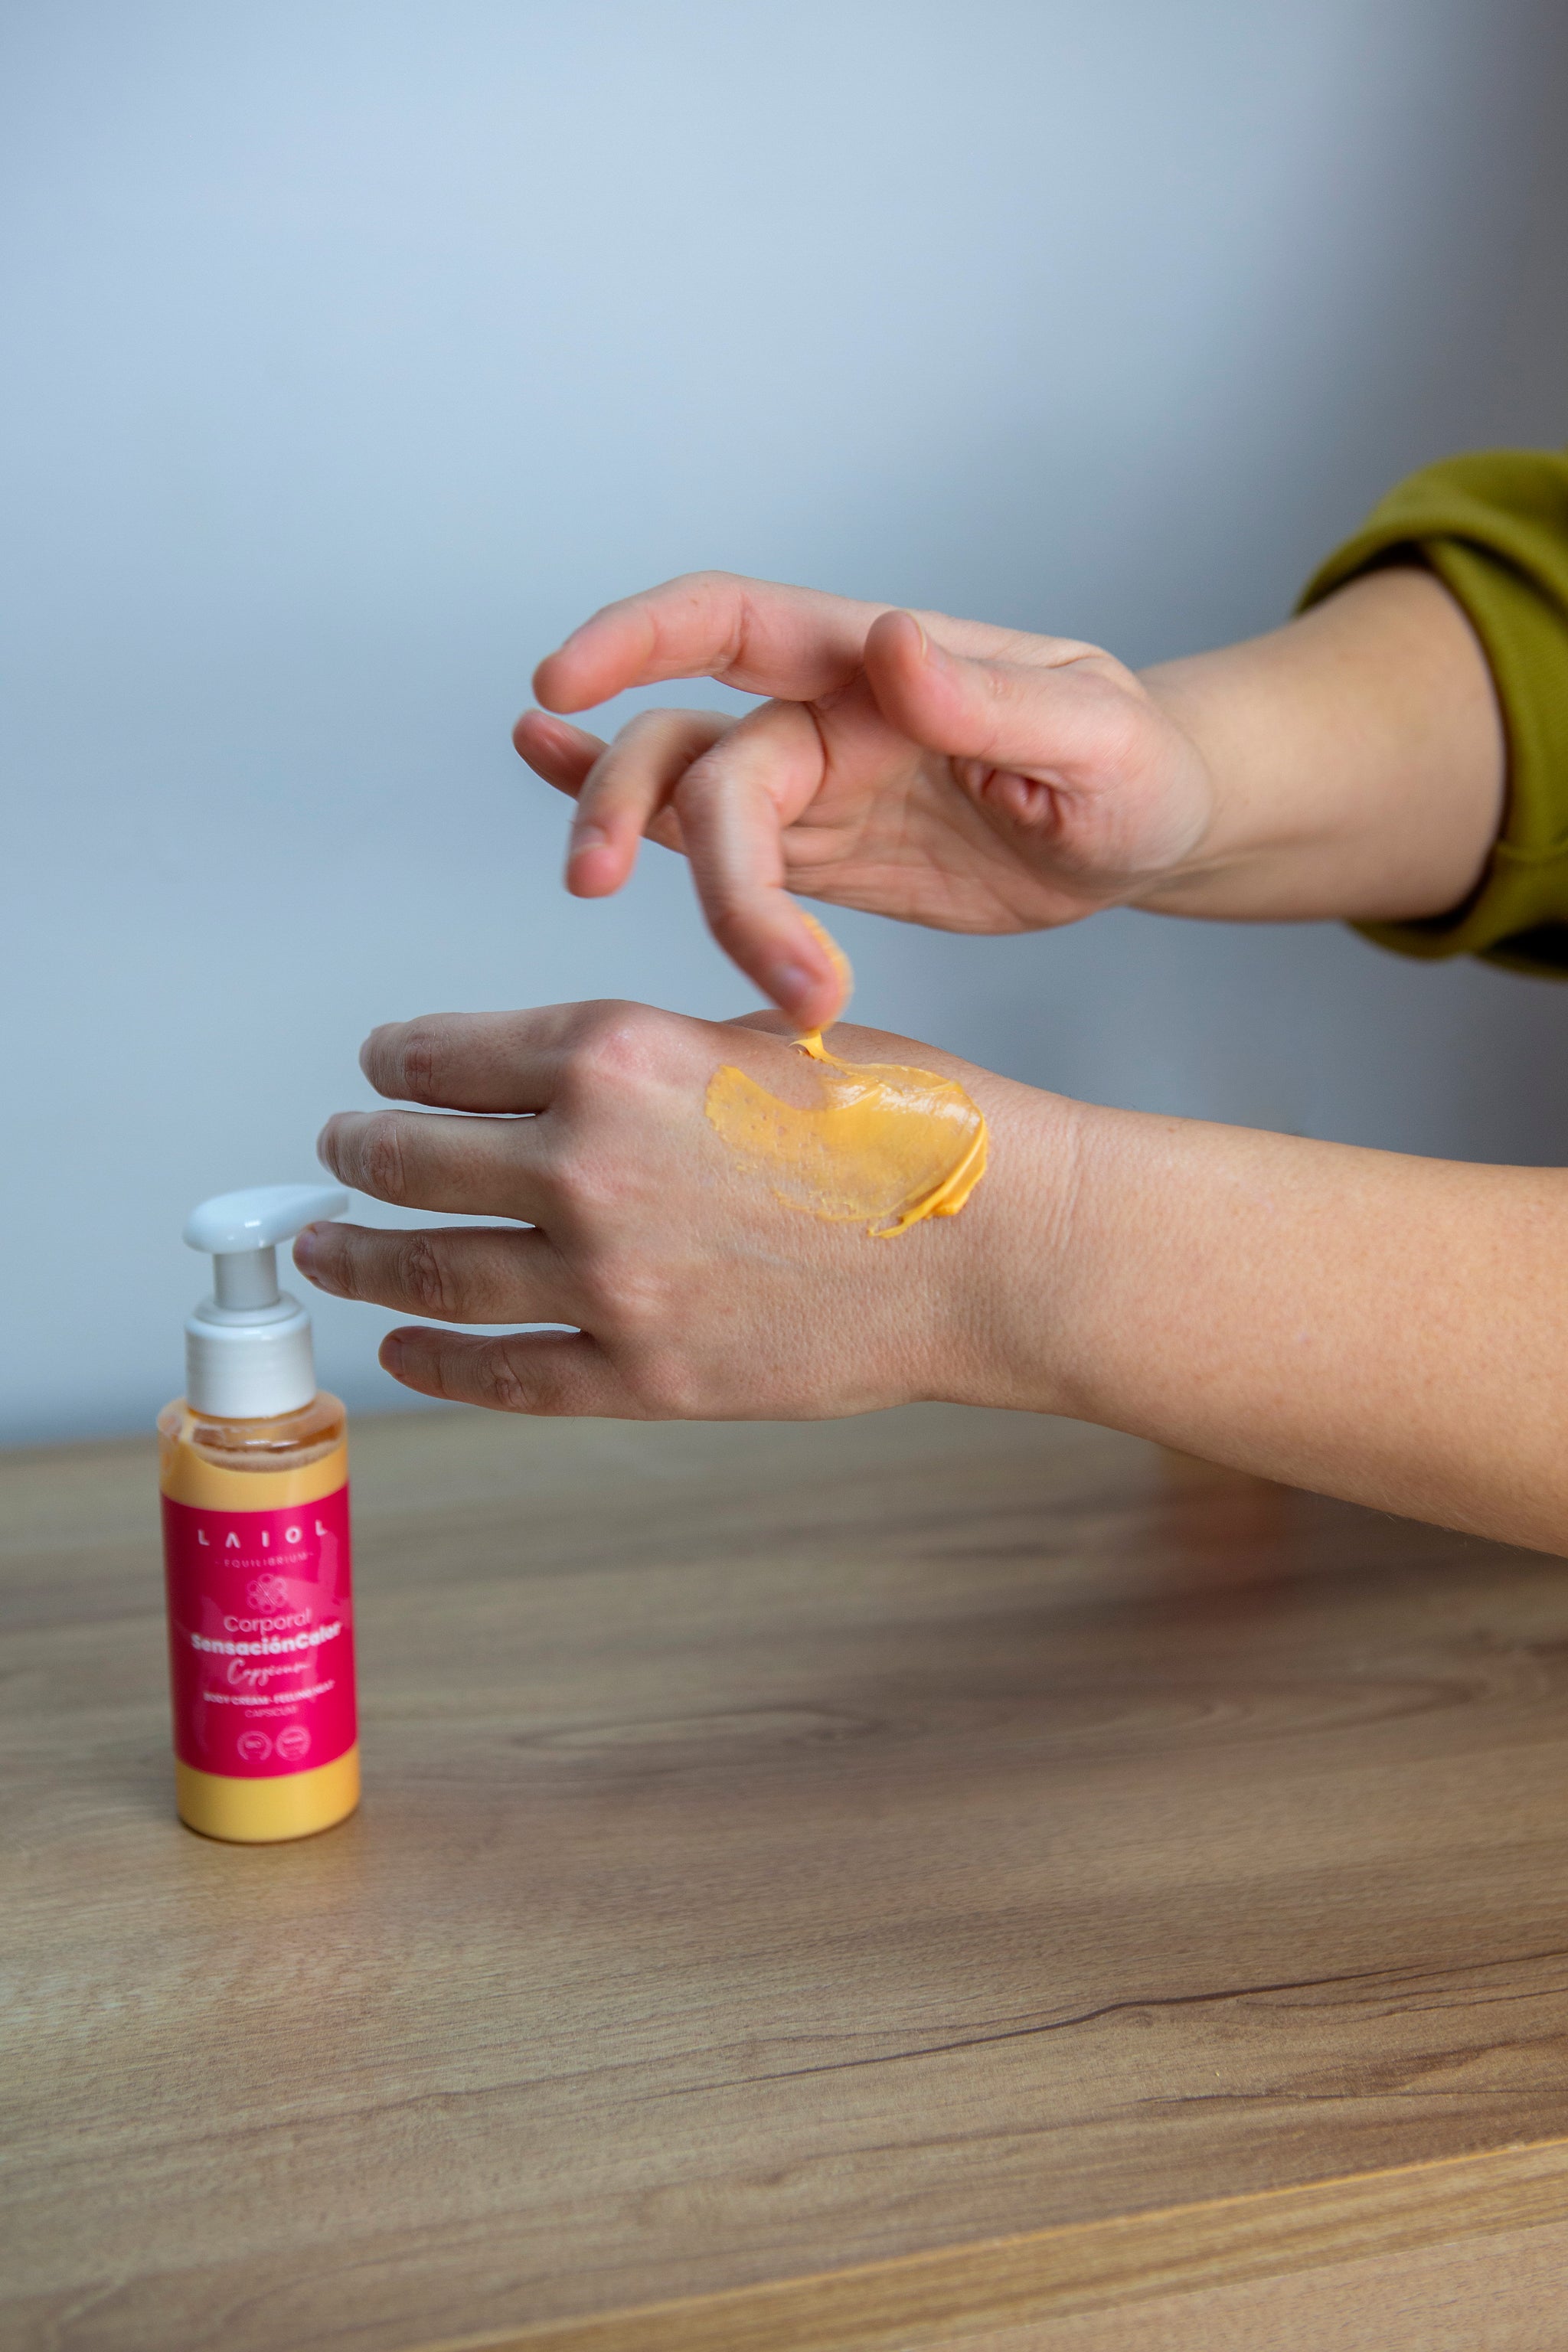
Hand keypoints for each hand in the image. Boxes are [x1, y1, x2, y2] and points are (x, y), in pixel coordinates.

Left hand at [295, 1000, 1052, 1418]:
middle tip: (336, 1153)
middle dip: (356, 1151)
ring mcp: (607, 1282)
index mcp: (610, 1052)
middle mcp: (586, 1163)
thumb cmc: (906, 1126)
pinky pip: (501, 1374)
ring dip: (360, 1258)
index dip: (390, 1065)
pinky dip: (433, 1364)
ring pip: (430, 1272)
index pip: (438, 1056)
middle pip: (409, 1160)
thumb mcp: (757, 1033)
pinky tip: (404, 1352)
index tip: (378, 1073)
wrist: (997, 1244)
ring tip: (328, 1249)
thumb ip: (641, 1057)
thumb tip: (553, 1086)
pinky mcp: (642, 1376)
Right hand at [515, 573, 1215, 1029]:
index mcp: (873, 663)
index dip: (635, 639)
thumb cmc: (1136, 765)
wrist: (1146, 836)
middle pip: (697, 755)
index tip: (561, 683)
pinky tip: (589, 848)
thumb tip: (890, 647)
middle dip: (651, 820)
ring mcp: (809, 792)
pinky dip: (645, 845)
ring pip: (683, 811)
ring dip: (648, 859)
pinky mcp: (814, 862)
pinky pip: (709, 853)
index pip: (730, 620)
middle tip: (651, 904)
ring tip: (641, 918)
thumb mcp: (1097, 733)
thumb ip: (992, 697)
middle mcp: (820, 714)